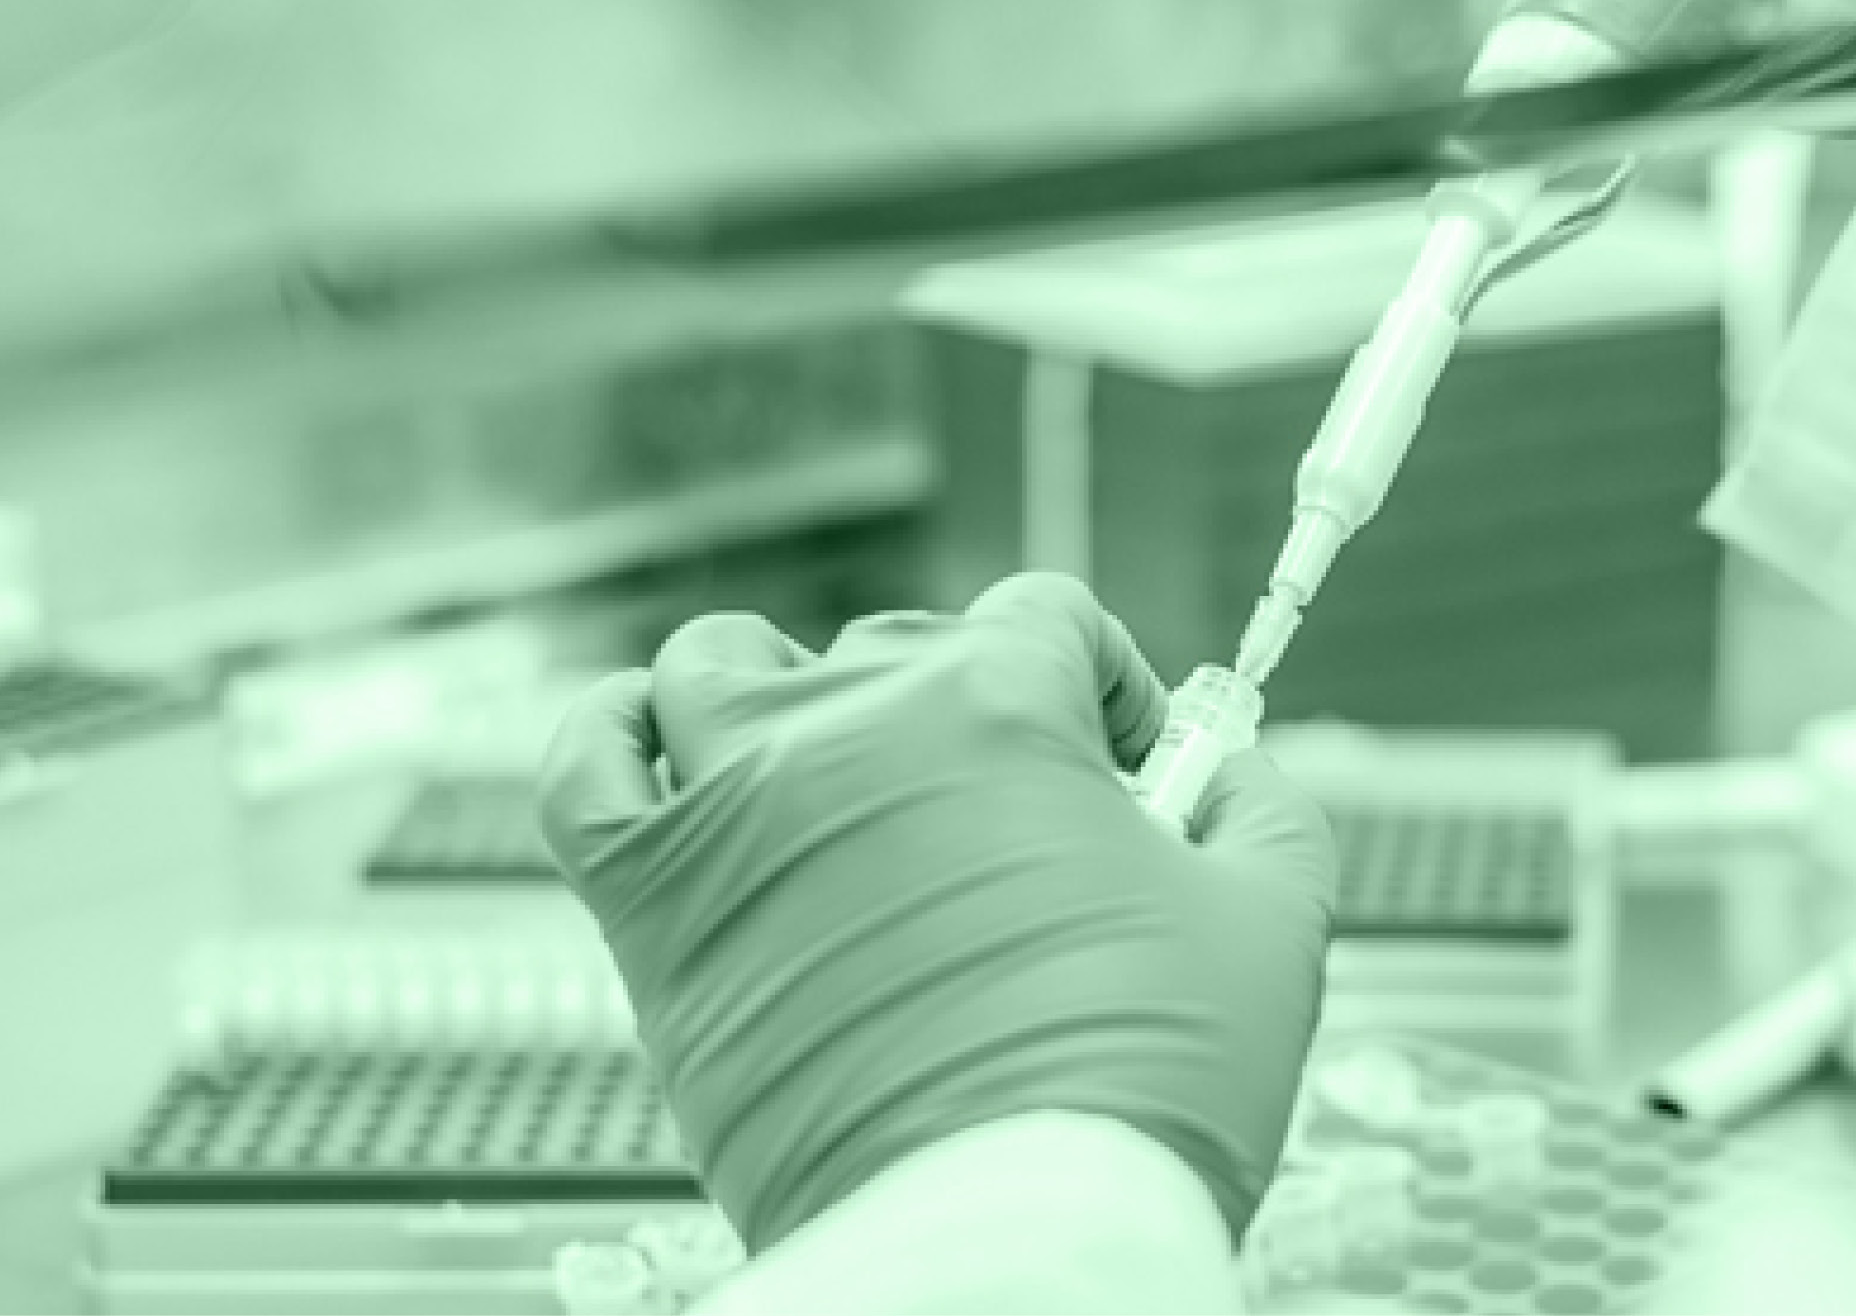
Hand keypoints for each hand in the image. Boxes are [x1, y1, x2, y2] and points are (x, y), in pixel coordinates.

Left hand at [536, 573, 1336, 1255]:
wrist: (1002, 1237)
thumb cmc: (1134, 1091)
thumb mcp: (1269, 928)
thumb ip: (1265, 814)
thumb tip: (1238, 779)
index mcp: (996, 706)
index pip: (1049, 618)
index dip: (1105, 686)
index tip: (1124, 767)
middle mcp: (849, 729)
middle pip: (901, 649)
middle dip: (972, 715)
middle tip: (1016, 833)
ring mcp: (733, 808)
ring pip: (725, 667)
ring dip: (789, 694)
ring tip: (842, 774)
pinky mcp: (653, 907)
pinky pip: (587, 766)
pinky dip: (616, 737)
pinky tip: (667, 755)